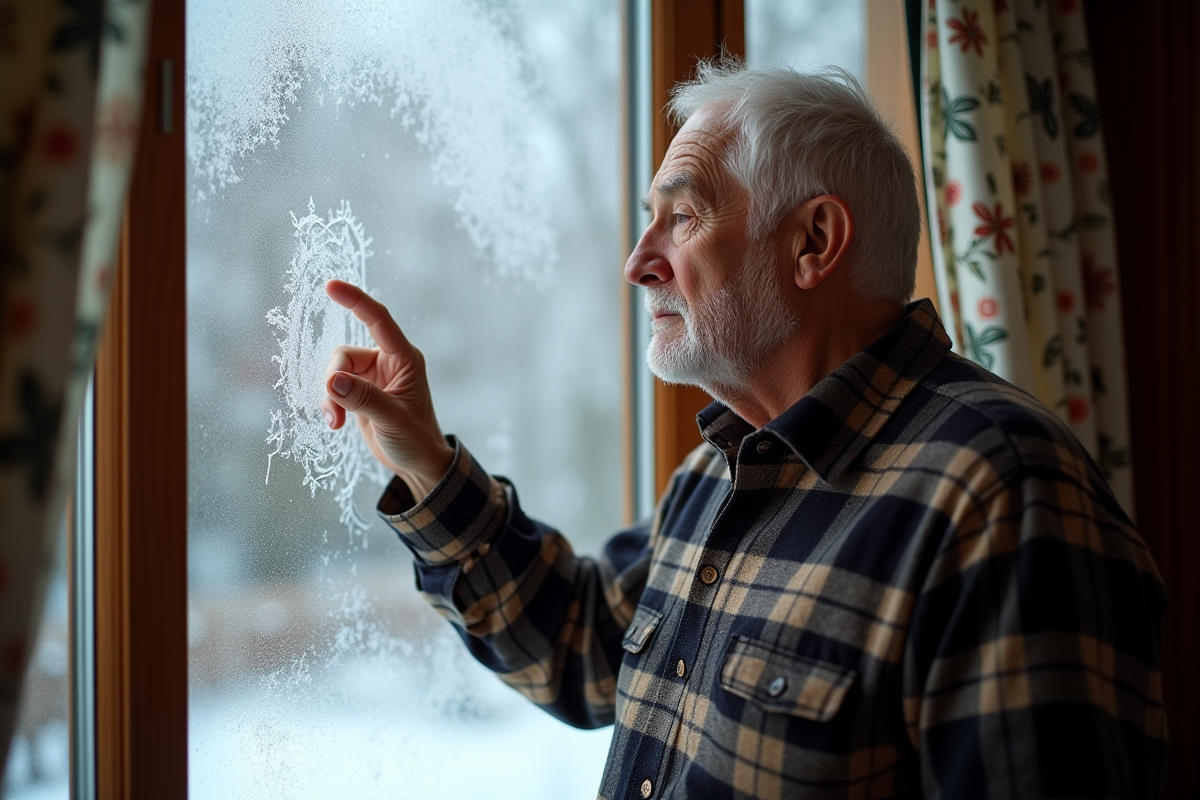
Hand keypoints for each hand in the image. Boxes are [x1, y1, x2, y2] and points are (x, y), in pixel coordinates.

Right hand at [319, 279, 454, 500]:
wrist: (418, 464)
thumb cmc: (416, 440)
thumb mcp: (391, 419)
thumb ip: (362, 398)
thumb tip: (330, 380)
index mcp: (404, 359)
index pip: (378, 320)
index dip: (355, 300)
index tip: (330, 286)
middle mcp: (387, 363)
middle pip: (345, 355)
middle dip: (334, 379)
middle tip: (335, 409)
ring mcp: (372, 377)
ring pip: (335, 371)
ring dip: (330, 396)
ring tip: (335, 422)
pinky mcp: (360, 393)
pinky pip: (334, 388)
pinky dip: (330, 404)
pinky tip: (335, 423)